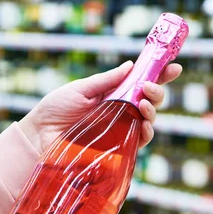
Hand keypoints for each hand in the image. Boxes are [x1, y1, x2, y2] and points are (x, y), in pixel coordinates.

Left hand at [20, 60, 182, 154]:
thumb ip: (106, 80)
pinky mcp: (117, 148)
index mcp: (112, 94)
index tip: (174, 66)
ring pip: (148, 119)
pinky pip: (140, 140)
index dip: (159, 75)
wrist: (39, 137)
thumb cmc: (54, 111)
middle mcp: (120, 111)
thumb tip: (131, 65)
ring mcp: (120, 130)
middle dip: (157, 90)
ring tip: (145, 103)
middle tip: (149, 86)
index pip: (140, 83)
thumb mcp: (80, 89)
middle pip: (149, 100)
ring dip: (153, 109)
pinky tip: (144, 123)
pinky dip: (147, 131)